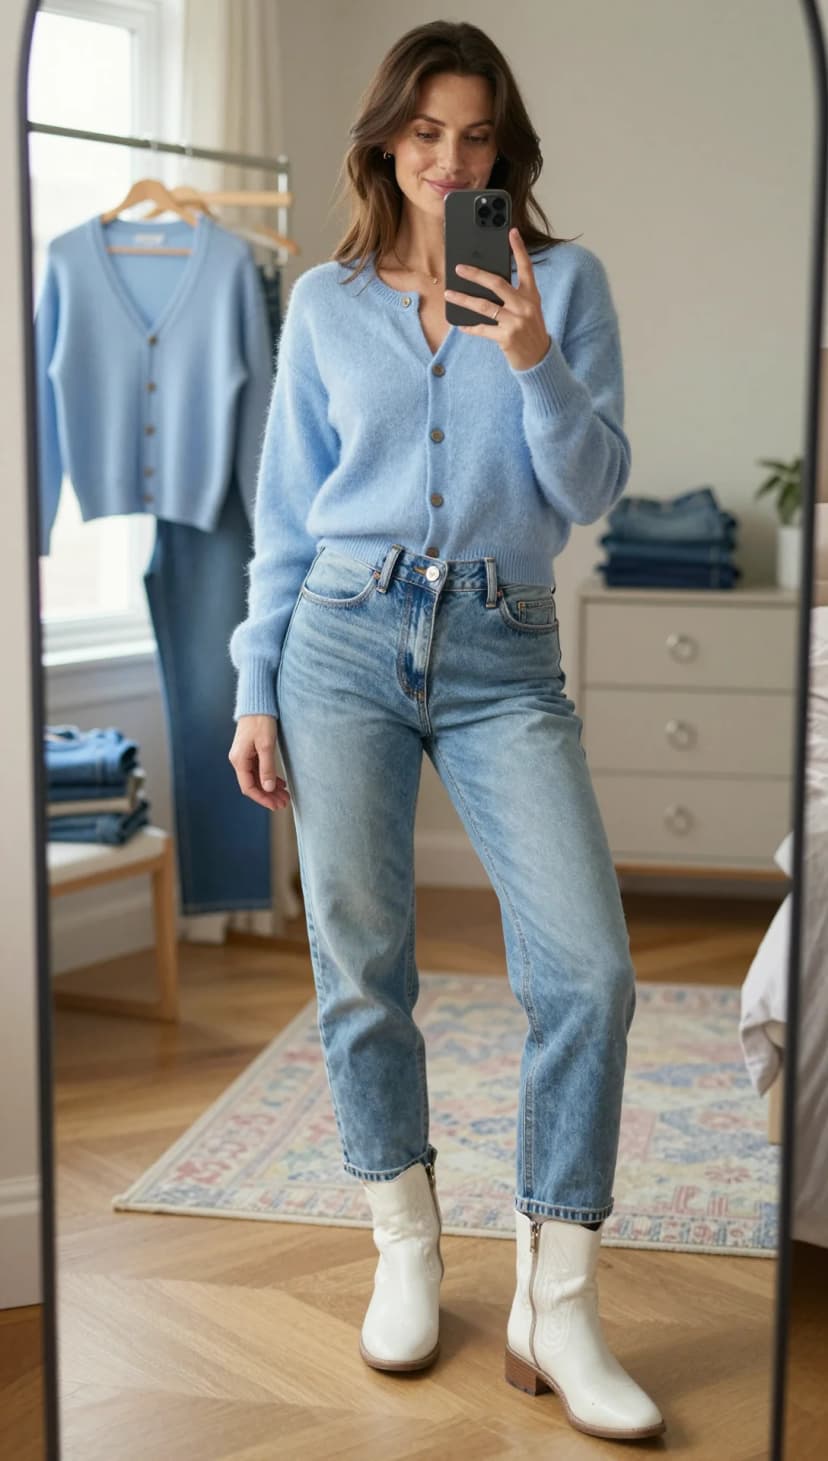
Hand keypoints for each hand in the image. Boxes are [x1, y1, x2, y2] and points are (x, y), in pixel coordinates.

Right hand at [228, 715, 290, 811]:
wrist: (257, 703)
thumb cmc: (260, 721)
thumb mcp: (266, 745)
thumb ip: (267, 767)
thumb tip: (267, 788)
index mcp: (239, 760)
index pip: (249, 787)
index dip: (262, 798)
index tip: (275, 805)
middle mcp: (239, 760)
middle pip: (253, 784)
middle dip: (268, 795)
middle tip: (284, 803)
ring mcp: (244, 756)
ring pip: (257, 778)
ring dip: (270, 788)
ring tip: (285, 795)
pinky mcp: (251, 752)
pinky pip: (259, 770)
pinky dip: (269, 777)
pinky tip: (280, 783)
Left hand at [444, 226, 551, 371]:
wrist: (539, 359)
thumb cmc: (530, 330)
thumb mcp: (529, 309)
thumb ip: (514, 296)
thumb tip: (486, 284)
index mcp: (531, 295)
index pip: (526, 267)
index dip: (519, 248)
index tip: (511, 232)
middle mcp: (525, 305)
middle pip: (497, 283)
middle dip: (476, 274)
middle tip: (459, 268)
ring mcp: (516, 321)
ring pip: (484, 305)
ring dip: (463, 299)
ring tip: (449, 294)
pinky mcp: (507, 337)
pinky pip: (482, 329)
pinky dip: (469, 327)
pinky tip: (459, 324)